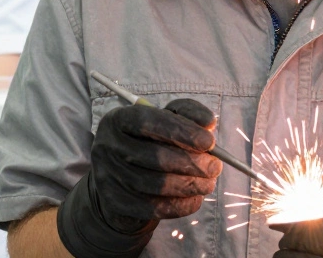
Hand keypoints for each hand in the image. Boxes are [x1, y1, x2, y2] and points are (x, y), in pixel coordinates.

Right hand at [56, 99, 222, 257]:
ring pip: (158, 184)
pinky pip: (155, 208)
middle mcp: (107, 146)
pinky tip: (194, 198)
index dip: (181, 131)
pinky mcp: (116, 202)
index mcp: (118, 120)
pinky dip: (182, 204)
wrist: (121, 177)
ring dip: (191, 185)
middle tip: (215, 167)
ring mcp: (108, 175)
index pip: (148, 122)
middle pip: (155, 157)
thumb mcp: (164, 120)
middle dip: (193, 163)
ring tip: (208, 182)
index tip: (209, 141)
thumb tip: (208, 122)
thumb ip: (187, 114)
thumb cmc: (149, 143)